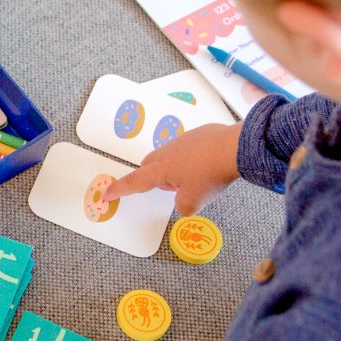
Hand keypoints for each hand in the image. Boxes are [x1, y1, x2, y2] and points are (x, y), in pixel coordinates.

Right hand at [106, 122, 241, 214]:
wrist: (234, 148)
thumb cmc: (210, 175)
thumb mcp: (194, 201)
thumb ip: (183, 206)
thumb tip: (183, 201)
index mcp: (161, 170)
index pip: (135, 182)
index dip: (120, 189)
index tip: (107, 193)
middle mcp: (167, 152)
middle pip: (149, 165)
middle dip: (152, 178)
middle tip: (169, 189)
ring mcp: (182, 140)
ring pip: (168, 156)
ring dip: (174, 169)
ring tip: (195, 178)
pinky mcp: (198, 135)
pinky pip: (187, 148)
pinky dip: (191, 159)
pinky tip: (207, 165)